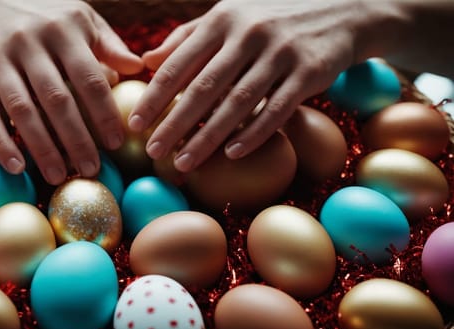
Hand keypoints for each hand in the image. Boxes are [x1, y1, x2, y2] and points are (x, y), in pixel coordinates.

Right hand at [0, 0, 142, 183]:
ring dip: (41, 147)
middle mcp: (30, 43)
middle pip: (56, 99)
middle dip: (76, 139)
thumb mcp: (83, 20)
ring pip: (22, 109)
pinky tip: (16, 167)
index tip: (116, 144)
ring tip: (58, 176)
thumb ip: (110, 45)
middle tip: (91, 169)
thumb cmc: (48, 16)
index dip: (104, 113)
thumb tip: (138, 69)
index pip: (90, 78)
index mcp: (64, 30)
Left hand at [128, 0, 386, 172]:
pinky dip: (253, 133)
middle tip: (153, 151)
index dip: (155, 95)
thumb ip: (188, 38)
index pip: (179, 62)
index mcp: (222, 19)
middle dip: (174, 122)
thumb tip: (147, 62)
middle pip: (204, 86)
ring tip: (184, 162)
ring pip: (237, 102)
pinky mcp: (310, 72)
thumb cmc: (273, 18)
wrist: (344, 10)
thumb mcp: (230, 17)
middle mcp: (248, 32)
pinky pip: (276, 109)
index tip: (135, 123)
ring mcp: (280, 52)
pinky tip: (232, 154)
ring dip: (208, 137)